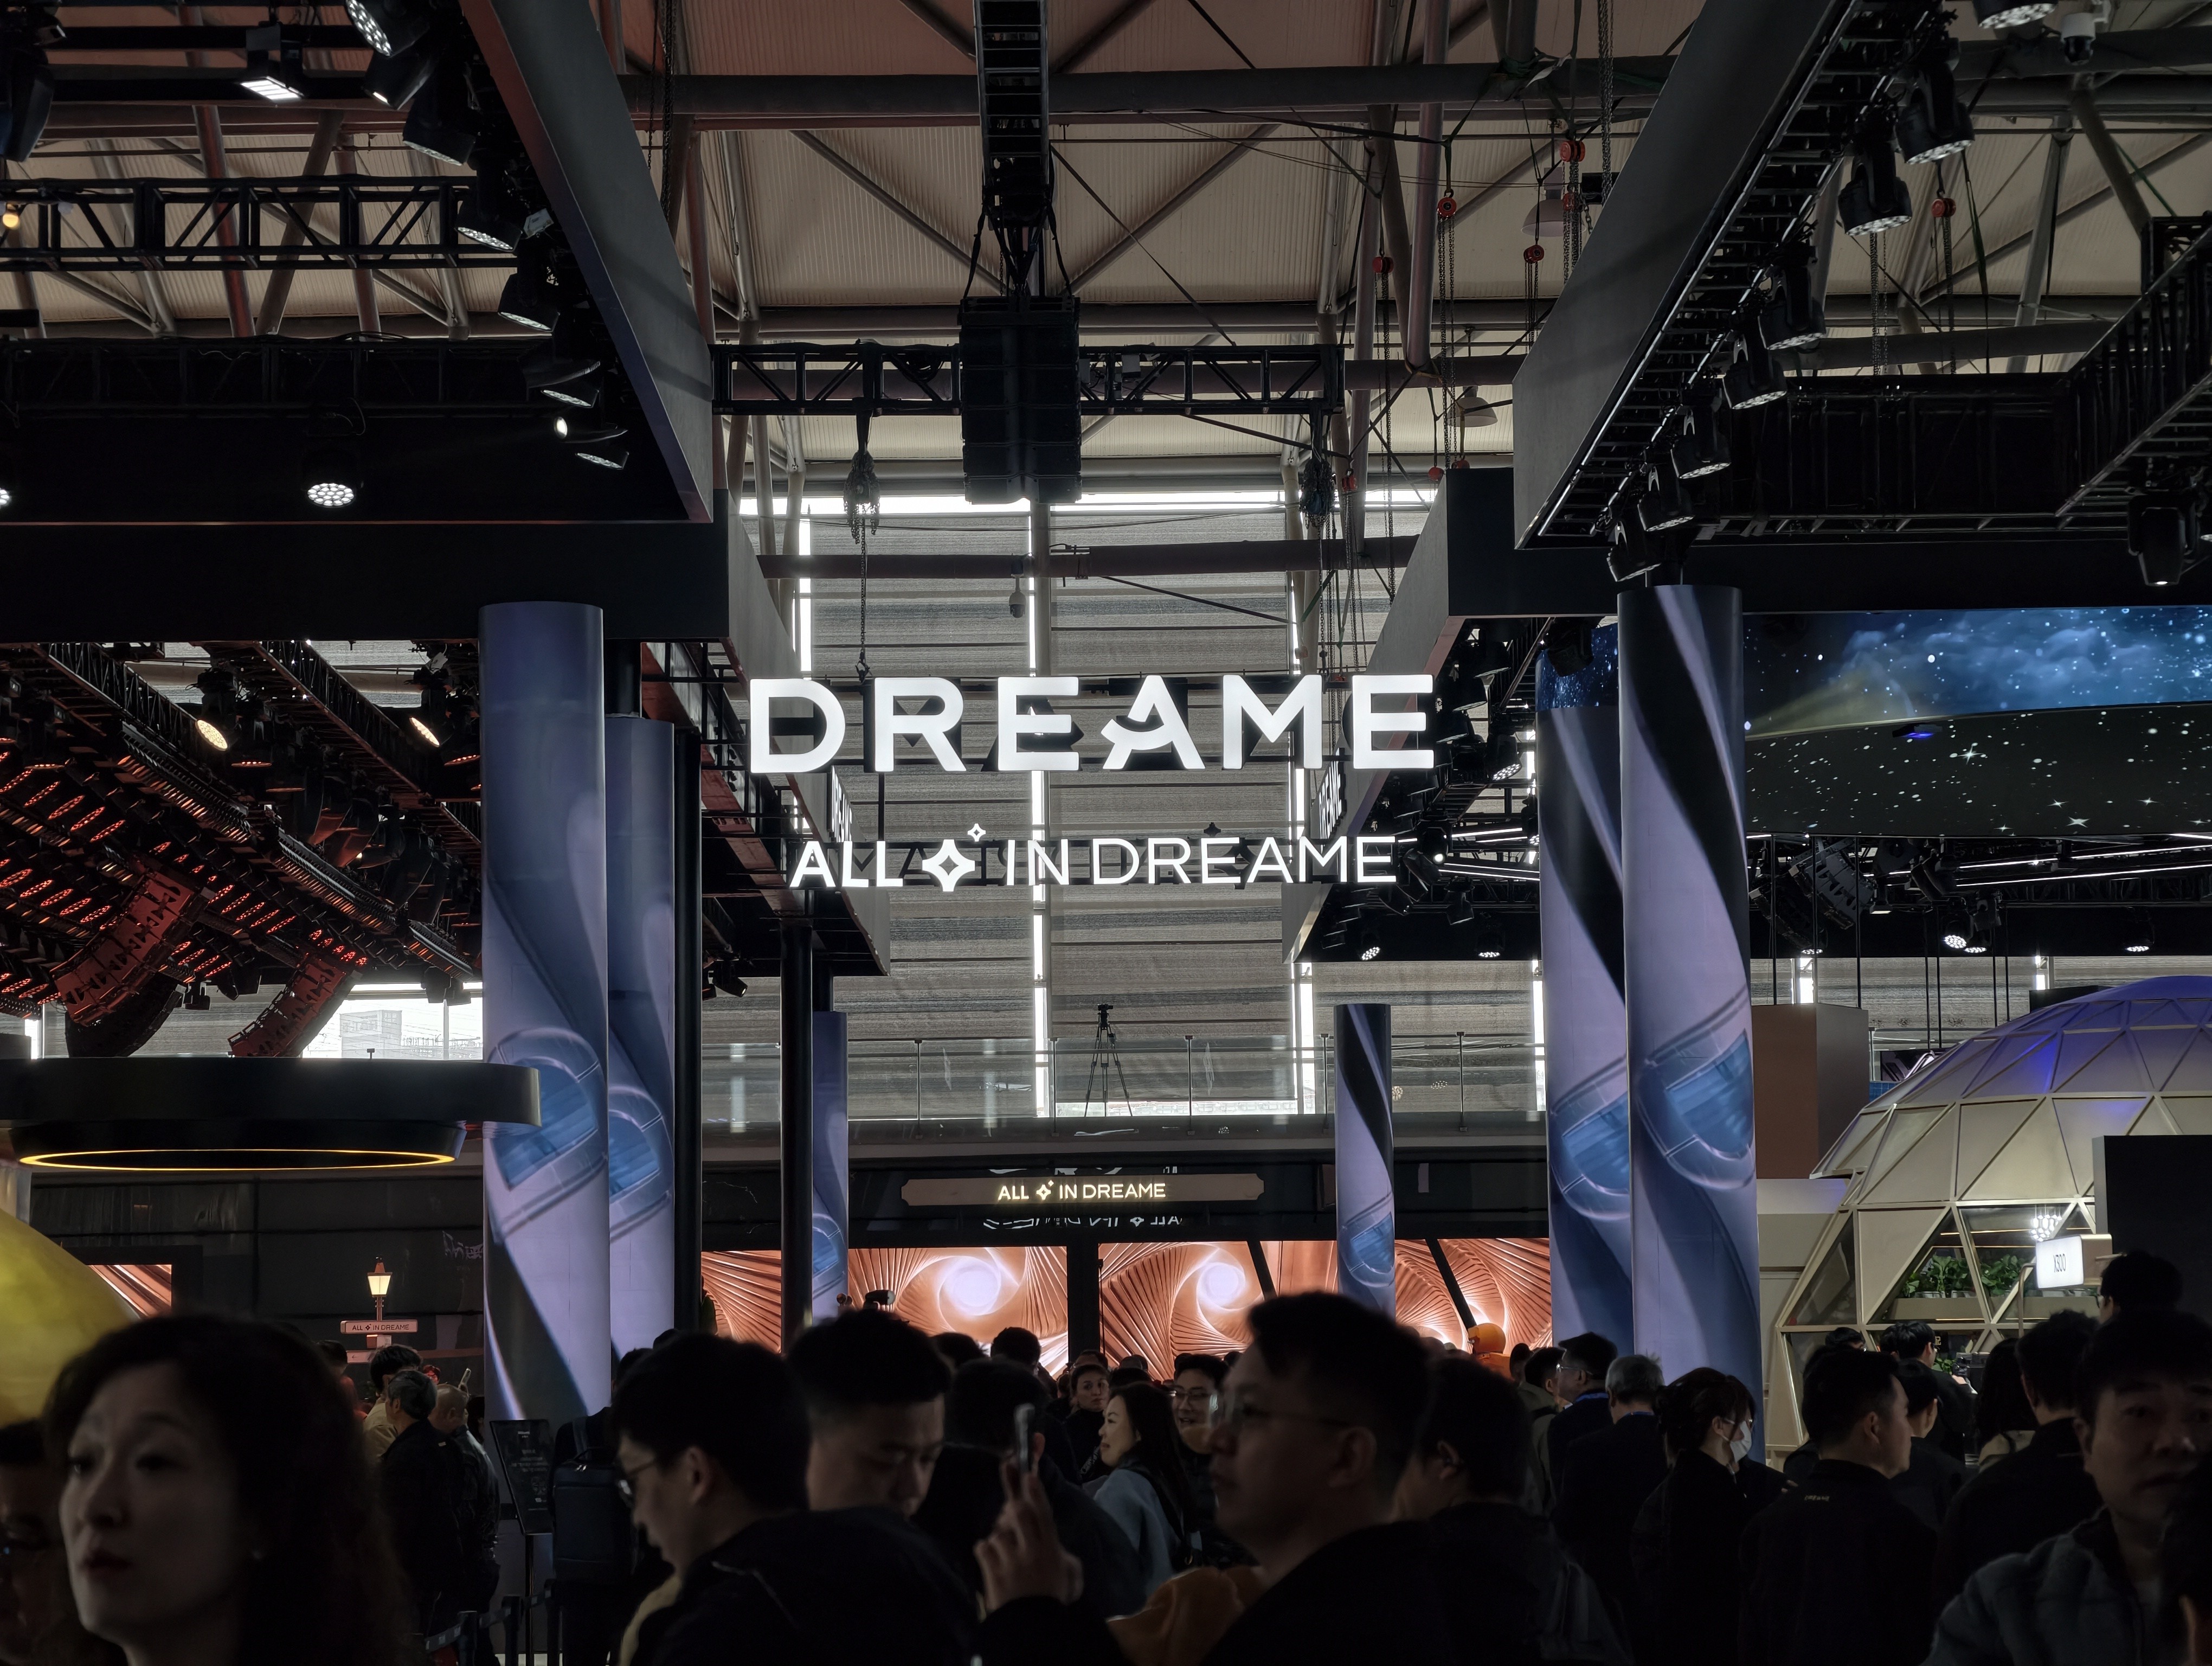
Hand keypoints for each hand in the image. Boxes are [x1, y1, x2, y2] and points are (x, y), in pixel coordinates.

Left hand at [976, 1460, 1082, 1611]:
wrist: (1032, 1628)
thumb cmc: (1052, 1597)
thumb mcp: (1069, 1573)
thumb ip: (1063, 1551)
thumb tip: (1053, 1537)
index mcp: (1050, 1548)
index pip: (1043, 1514)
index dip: (1036, 1493)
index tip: (1029, 1475)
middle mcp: (1031, 1550)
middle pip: (1018, 1514)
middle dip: (1012, 1506)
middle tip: (1011, 1508)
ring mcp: (1010, 1561)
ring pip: (997, 1532)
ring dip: (999, 1539)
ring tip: (1006, 1556)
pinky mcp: (992, 1571)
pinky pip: (982, 1547)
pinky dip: (985, 1552)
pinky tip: (994, 1562)